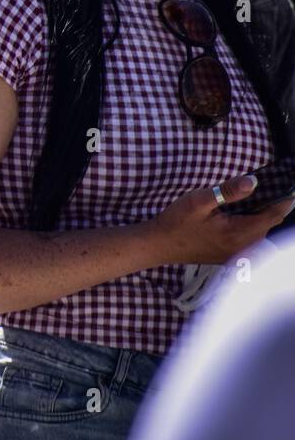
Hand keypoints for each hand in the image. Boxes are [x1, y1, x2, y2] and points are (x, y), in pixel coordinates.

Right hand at [150, 173, 293, 264]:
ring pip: (260, 234)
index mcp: (239, 233)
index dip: (284, 200)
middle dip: (272, 208)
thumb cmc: (177, 222)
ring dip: (261, 218)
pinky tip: (239, 217)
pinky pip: (250, 240)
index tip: (289, 187)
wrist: (158, 245)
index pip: (273, 215)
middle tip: (269, 189)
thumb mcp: (200, 200)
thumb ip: (228, 191)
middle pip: (269, 225)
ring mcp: (237, 254)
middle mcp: (243, 247)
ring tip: (254, 201)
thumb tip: (254, 182)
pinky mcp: (229, 256)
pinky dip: (251, 227)